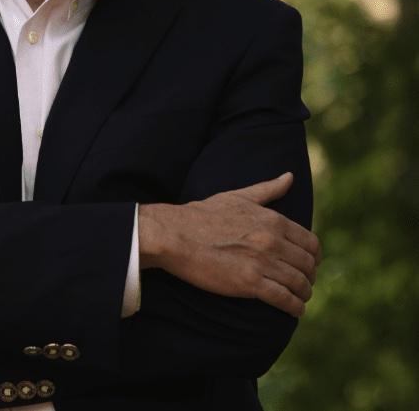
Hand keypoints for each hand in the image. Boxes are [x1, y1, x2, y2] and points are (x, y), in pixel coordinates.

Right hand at [138, 173, 321, 317]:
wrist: (175, 234)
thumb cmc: (203, 214)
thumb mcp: (238, 196)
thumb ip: (267, 189)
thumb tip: (290, 177)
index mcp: (272, 219)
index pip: (310, 243)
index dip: (314, 257)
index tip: (309, 265)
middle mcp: (272, 240)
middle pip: (308, 265)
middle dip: (309, 277)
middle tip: (304, 284)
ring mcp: (262, 262)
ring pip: (299, 284)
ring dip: (304, 294)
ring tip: (299, 298)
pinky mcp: (250, 283)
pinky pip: (285, 299)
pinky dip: (294, 307)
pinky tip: (294, 310)